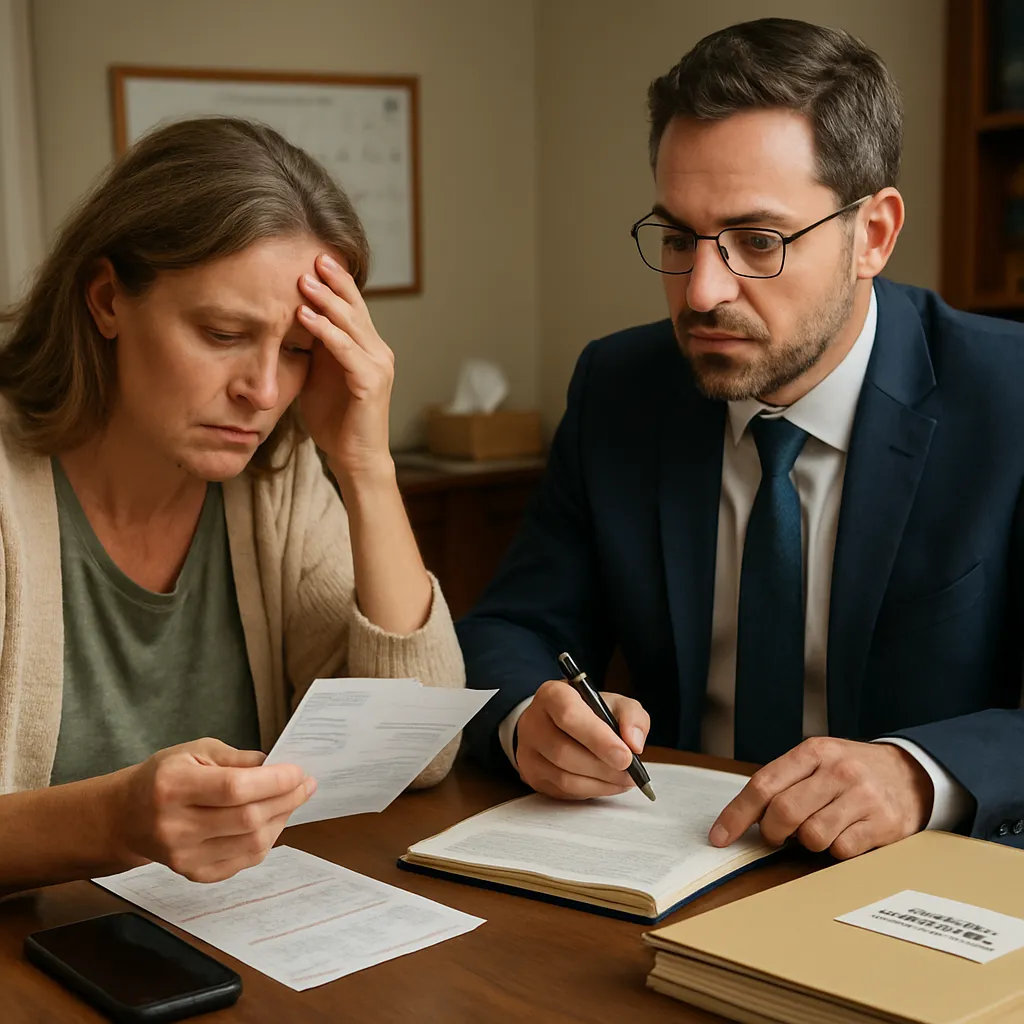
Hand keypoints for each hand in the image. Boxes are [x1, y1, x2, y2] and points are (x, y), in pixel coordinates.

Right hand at [109, 738, 315, 882]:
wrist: (126, 817)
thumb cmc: (164, 777)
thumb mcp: (195, 751)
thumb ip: (237, 759)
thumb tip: (277, 766)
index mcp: (173, 787)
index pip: (235, 789)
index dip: (274, 781)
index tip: (299, 771)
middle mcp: (175, 826)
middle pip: (248, 819)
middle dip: (287, 799)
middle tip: (305, 784)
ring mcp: (184, 856)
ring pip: (251, 843)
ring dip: (281, 819)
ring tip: (291, 800)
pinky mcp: (193, 873)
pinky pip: (244, 860)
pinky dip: (266, 840)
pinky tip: (271, 821)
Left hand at [296, 252, 395, 480]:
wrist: (354, 458)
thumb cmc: (336, 421)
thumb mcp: (318, 376)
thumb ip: (312, 350)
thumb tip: (288, 323)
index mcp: (366, 348)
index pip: (352, 307)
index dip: (336, 283)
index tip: (313, 258)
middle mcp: (378, 351)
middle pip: (355, 307)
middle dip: (334, 281)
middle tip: (312, 256)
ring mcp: (378, 366)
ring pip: (351, 324)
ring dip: (326, 301)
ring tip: (304, 281)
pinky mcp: (372, 382)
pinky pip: (346, 350)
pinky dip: (325, 331)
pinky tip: (305, 316)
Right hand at [515, 680, 649, 799]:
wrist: (560, 723)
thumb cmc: (589, 712)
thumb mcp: (614, 703)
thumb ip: (631, 716)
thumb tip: (634, 743)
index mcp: (552, 695)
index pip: (569, 716)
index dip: (598, 738)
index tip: (626, 756)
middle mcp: (533, 722)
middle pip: (564, 752)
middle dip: (604, 767)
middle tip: (631, 773)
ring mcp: (528, 751)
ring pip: (564, 777)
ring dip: (601, 783)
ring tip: (624, 779)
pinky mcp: (532, 776)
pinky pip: (563, 792)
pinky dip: (592, 790)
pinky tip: (607, 783)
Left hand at [709, 737, 933, 858]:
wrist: (911, 774)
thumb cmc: (851, 772)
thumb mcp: (818, 761)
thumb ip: (784, 782)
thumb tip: (742, 818)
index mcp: (813, 751)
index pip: (763, 785)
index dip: (736, 815)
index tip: (719, 837)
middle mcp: (838, 770)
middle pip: (784, 813)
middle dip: (772, 832)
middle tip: (777, 835)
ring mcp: (863, 796)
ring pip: (812, 836)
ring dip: (807, 842)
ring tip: (819, 828)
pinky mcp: (885, 824)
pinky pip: (842, 851)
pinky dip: (836, 850)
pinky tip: (845, 834)